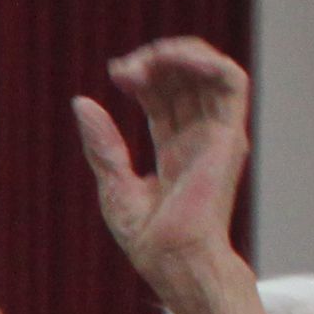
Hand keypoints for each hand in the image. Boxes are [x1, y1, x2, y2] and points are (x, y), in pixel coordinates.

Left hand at [74, 38, 250, 303]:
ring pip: (211, 73)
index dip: (142, 75)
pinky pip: (232, 83)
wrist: (173, 259)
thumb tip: (81, 102)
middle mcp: (199, 137)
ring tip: (148, 59)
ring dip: (180, 54)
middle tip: (123, 68)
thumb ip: (102, 143)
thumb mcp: (113, 184)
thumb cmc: (148, 238)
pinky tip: (178, 58)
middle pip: (184, 80)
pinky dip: (209, 61)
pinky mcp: (229, 135)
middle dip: (155, 62)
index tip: (115, 74)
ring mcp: (217, 134)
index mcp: (175, 148)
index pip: (163, 96)